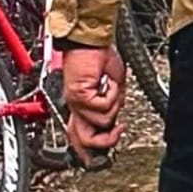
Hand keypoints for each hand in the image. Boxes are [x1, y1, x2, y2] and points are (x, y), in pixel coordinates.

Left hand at [62, 46, 125, 167]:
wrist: (90, 42)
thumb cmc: (99, 58)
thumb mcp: (112, 86)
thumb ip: (112, 105)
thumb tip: (115, 119)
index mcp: (80, 107)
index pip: (79, 136)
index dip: (89, 150)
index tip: (105, 149)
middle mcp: (75, 108)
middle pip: (83, 140)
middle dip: (104, 142)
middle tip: (117, 132)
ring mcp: (76, 103)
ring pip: (97, 124)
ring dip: (113, 107)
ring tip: (113, 90)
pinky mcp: (80, 95)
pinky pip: (102, 107)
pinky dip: (112, 94)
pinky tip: (108, 82)